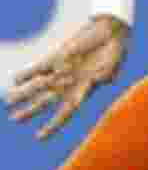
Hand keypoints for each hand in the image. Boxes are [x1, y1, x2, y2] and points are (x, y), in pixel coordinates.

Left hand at [5, 17, 129, 138]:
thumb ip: (97, 83)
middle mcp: (68, 84)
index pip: (64, 112)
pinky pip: (39, 68)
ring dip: (23, 94)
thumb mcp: (110, 71)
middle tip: (14, 118)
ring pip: (38, 85)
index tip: (39, 137)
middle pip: (45, 101)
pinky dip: (28, 74)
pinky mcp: (57, 57)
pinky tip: (16, 80)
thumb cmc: (114, 54)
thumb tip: (82, 96)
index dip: (52, 125)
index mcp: (82, 92)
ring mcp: (61, 71)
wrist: (109, 32)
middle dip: (30, 110)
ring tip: (8, 101)